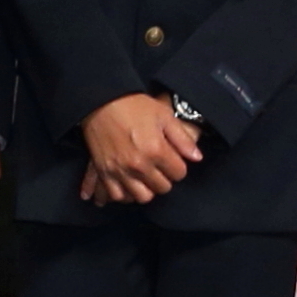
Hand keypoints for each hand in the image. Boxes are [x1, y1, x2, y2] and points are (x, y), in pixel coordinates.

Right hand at [74, 92, 198, 205]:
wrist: (100, 100)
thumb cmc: (132, 105)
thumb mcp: (164, 115)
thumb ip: (182, 139)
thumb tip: (197, 157)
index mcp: (156, 150)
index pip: (179, 174)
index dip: (178, 167)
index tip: (172, 160)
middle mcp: (139, 164)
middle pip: (163, 188)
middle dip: (165, 178)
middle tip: (160, 168)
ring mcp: (120, 170)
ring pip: (142, 197)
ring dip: (147, 189)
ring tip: (146, 178)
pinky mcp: (105, 172)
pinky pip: (118, 195)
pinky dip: (125, 193)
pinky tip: (129, 184)